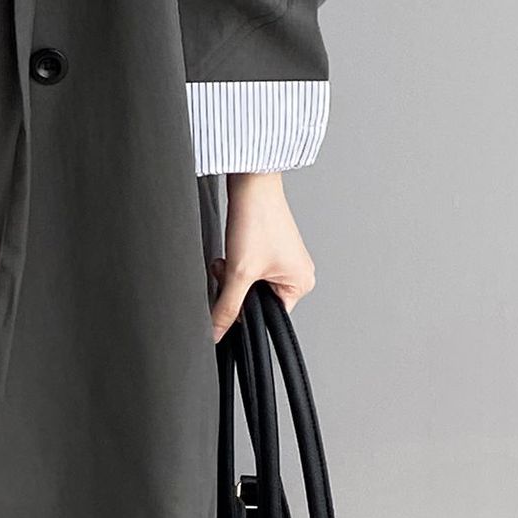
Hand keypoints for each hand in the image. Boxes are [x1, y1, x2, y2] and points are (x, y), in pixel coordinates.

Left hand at [209, 171, 314, 341]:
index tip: (230, 298)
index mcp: (301, 284)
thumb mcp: (239, 273)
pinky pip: (247, 268)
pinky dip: (234, 262)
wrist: (251, 184)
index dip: (244, 310)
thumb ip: (227, 308)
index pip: (267, 316)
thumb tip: (217, 332)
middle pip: (256, 300)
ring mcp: (283, 261)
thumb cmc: (258, 219)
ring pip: (248, 283)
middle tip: (231, 269)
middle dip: (235, 287)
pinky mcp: (269, 248)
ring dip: (232, 274)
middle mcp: (297, 273)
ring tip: (232, 255)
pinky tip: (232, 249)